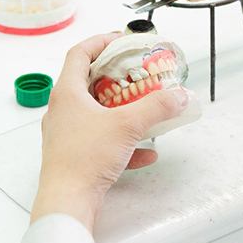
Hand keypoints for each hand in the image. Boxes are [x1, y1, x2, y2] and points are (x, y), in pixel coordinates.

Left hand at [31, 33, 188, 231]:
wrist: (68, 202)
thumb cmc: (84, 159)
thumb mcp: (128, 125)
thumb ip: (157, 107)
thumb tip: (179, 95)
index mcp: (68, 93)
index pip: (80, 54)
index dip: (101, 42)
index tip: (122, 40)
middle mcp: (64, 110)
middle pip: (90, 81)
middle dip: (118, 76)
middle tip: (138, 73)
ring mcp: (68, 134)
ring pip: (98, 112)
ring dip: (123, 109)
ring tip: (145, 108)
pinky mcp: (76, 154)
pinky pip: (103, 140)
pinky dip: (125, 141)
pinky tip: (147, 152)